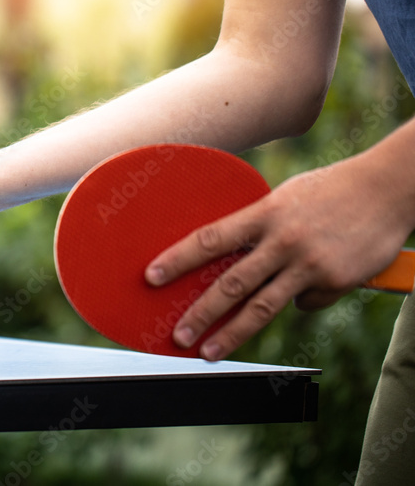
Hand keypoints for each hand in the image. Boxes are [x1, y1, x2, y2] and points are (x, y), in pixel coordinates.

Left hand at [144, 153, 412, 360]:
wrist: (389, 189)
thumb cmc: (330, 190)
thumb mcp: (285, 198)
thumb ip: (257, 225)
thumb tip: (227, 255)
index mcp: (266, 212)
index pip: (211, 238)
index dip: (178, 259)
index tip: (152, 276)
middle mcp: (284, 240)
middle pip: (232, 284)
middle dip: (200, 313)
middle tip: (176, 336)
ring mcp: (310, 265)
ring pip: (262, 307)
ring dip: (231, 334)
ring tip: (207, 352)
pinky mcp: (335, 282)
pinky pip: (305, 303)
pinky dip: (300, 301)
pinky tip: (311, 285)